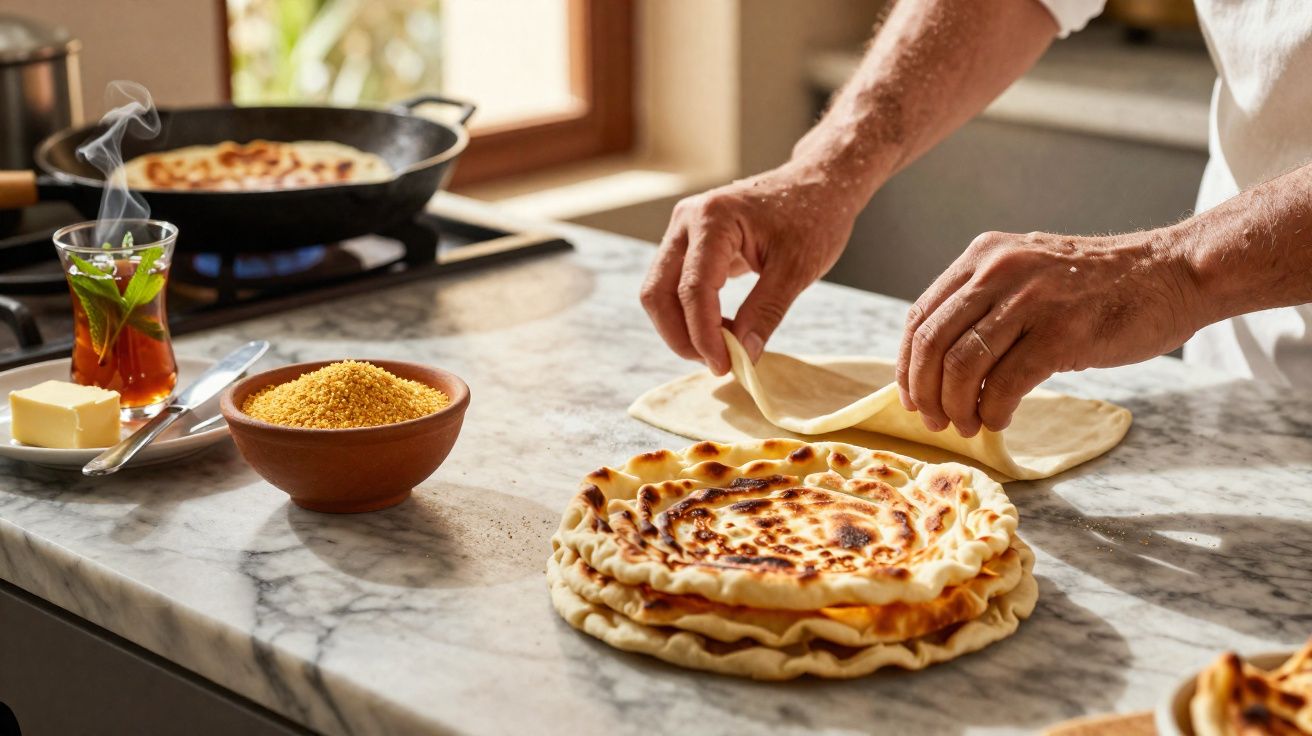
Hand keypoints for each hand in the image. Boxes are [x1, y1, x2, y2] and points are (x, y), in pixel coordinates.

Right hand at [640, 163, 860, 374]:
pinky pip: (674, 286)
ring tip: (723, 347)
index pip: (692, 288)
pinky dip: (690, 314)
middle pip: (658, 292)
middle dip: (681, 336)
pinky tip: (722, 329)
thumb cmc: (813, 216)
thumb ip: (766, 312)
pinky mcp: (689, 243)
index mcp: (713, 218)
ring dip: (682, 327)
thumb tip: (743, 355)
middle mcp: (687, 221)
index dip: (704, 334)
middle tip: (717, 363)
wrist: (817, 184)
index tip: (724, 365)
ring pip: (659, 291)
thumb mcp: (797, 268)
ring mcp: (684, 231)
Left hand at [896, 229, 1202, 434]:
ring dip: (956, 408)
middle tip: (934, 422)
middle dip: (924, 392)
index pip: (920, 317)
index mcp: (982, 257)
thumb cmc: (1099, 285)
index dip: (908, 365)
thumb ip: (985, 304)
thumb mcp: (1028, 274)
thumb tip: (940, 363)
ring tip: (968, 426)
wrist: (1173, 272)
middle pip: (931, 344)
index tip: (912, 398)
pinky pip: (1004, 384)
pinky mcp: (1061, 333)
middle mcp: (998, 271)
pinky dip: (993, 411)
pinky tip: (999, 420)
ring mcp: (1030, 300)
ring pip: (961, 366)